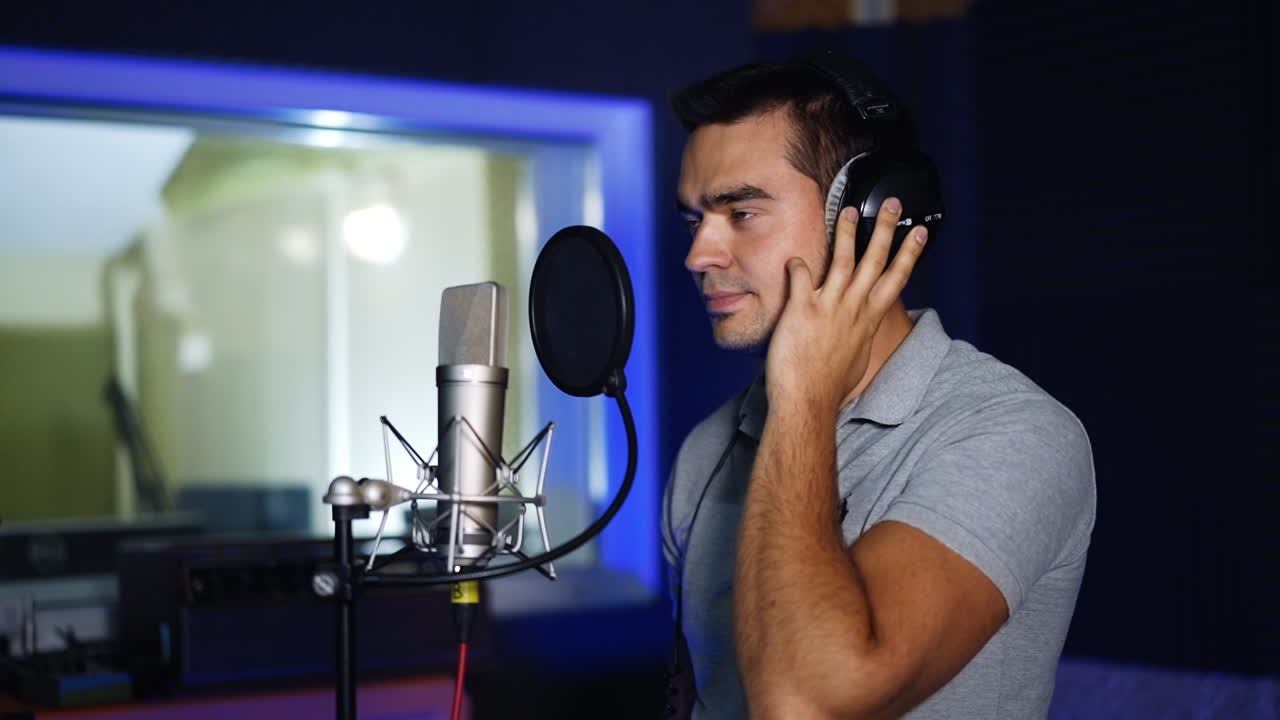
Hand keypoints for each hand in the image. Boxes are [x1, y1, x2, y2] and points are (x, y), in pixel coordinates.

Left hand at [764, 197, 927, 415]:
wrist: (809, 402)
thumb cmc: (831, 389)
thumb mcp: (857, 360)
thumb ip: (859, 338)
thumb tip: (860, 333)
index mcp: (869, 319)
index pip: (895, 279)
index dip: (909, 253)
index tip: (919, 232)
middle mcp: (854, 308)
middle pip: (876, 260)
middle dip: (886, 228)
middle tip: (893, 204)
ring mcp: (830, 306)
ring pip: (843, 260)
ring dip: (848, 233)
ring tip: (850, 210)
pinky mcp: (803, 309)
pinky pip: (800, 277)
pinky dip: (797, 265)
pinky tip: (794, 256)